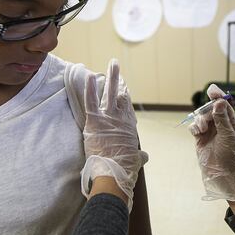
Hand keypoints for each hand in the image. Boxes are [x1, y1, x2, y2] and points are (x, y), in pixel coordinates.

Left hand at [80, 59, 148, 211]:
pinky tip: (90, 76)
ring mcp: (109, 117)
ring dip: (111, 76)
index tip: (123, 88)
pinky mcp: (95, 120)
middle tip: (115, 65)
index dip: (124, 96)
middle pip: (120, 94)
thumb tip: (144, 157)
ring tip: (111, 63)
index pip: (127, 106)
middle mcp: (121, 118)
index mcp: (130, 126)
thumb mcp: (136, 160)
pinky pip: (92, 101)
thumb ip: (140, 156)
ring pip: (109, 92)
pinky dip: (91, 88)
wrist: (114, 172)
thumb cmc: (125, 168)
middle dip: (118, 79)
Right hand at [189, 84, 234, 200]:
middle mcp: (220, 127)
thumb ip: (222, 119)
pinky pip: (194, 128)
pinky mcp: (200, 140)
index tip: (212, 90)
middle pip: (210, 110)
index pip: (224, 107)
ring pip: (201, 118)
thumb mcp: (228, 136)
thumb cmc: (230, 156)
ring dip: (200, 120)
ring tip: (202, 129)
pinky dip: (194, 127)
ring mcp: (209, 133)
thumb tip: (219, 102)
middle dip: (206, 111)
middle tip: (206, 118)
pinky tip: (197, 132)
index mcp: (230, 124)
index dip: (218, 98)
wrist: (222, 175)